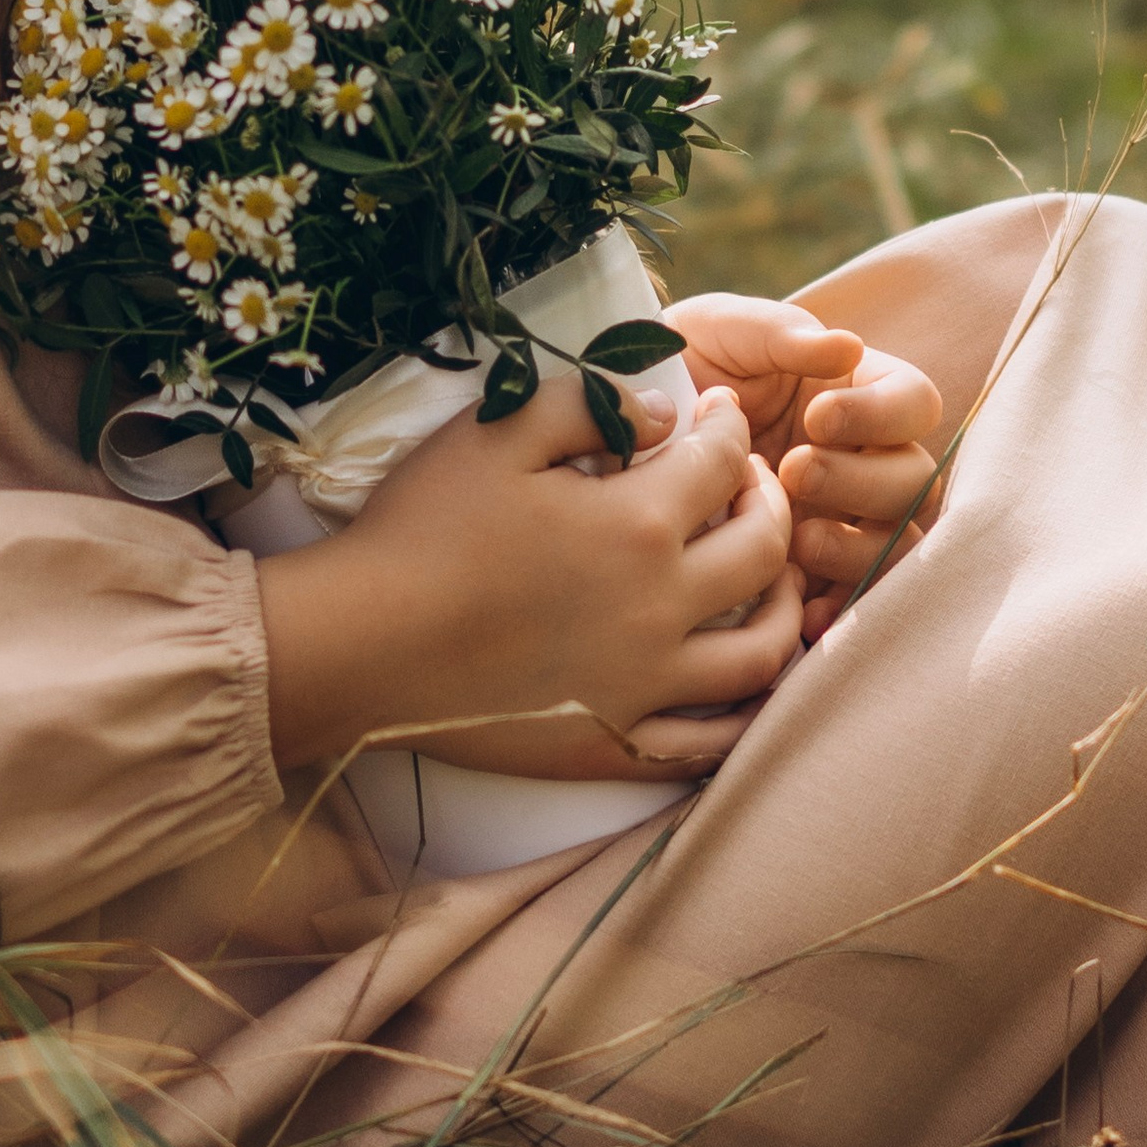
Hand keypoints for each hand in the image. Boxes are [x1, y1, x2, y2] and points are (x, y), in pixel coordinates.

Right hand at [255, 373, 799, 785]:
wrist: (364, 643)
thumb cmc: (422, 529)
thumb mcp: (496, 433)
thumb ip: (587, 405)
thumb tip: (663, 412)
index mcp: (636, 524)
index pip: (718, 461)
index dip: (727, 425)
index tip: (718, 411)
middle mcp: (660, 607)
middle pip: (763, 551)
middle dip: (770, 502)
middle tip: (749, 481)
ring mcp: (644, 684)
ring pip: (761, 651)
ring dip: (782, 604)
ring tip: (770, 579)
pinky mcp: (616, 738)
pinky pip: (711, 740)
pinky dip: (744, 714)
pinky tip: (743, 686)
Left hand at [666, 290, 942, 638]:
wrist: (620, 436)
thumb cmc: (683, 365)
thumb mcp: (718, 332)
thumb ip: (777, 333)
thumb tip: (846, 347)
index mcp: (855, 393)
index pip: (914, 401)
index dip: (881, 414)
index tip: (818, 416)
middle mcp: (862, 458)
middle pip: (914, 481)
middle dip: (860, 482)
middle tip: (794, 471)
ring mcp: (843, 519)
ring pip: (897, 544)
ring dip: (857, 547)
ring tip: (797, 540)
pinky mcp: (814, 572)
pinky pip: (853, 600)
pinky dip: (839, 609)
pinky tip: (802, 612)